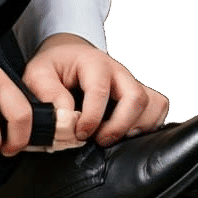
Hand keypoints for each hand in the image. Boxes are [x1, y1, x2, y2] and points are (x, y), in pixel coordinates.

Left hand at [22, 33, 169, 146]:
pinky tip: (126, 133)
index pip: (100, 90)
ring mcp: (132, 82)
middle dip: (119, 126)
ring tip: (112, 136)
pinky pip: (159, 109)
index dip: (92, 117)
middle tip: (100, 140)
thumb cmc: (54, 67)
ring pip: (153, 105)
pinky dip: (149, 126)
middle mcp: (119, 71)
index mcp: (94, 62)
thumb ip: (47, 92)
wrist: (68, 57)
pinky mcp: (140, 94)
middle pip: (136, 97)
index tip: (80, 134)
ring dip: (136, 127)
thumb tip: (65, 117)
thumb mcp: (38, 73)